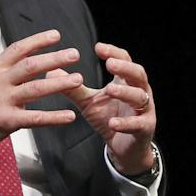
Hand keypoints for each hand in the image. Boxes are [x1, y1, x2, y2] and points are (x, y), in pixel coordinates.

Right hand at [0, 29, 82, 173]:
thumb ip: (4, 72)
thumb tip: (24, 61)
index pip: (18, 49)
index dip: (38, 41)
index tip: (56, 35)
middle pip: (31, 65)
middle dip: (54, 58)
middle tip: (75, 54)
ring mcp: (2, 101)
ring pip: (36, 89)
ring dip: (59, 83)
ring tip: (78, 79)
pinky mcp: (5, 121)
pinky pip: (34, 118)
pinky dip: (54, 117)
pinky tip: (70, 116)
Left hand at [50, 41, 156, 175]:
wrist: (123, 147)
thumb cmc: (109, 118)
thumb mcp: (88, 102)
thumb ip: (73, 88)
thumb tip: (51, 71)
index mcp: (126, 82)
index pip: (124, 60)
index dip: (113, 53)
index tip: (98, 47)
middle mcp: (139, 92)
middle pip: (138, 74)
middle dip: (125, 68)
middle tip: (110, 64)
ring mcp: (144, 110)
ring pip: (139, 97)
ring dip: (125, 92)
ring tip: (110, 90)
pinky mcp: (145, 129)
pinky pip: (138, 124)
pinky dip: (125, 123)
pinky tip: (113, 123)